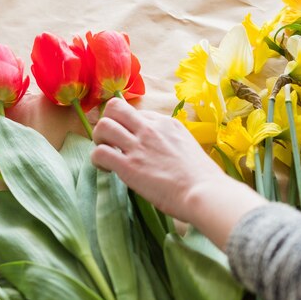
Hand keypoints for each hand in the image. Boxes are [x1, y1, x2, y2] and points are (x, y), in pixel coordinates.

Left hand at [90, 99, 265, 248]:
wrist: (203, 192)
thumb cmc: (202, 178)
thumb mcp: (188, 146)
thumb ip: (171, 142)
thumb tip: (162, 150)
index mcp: (167, 123)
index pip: (138, 113)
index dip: (130, 126)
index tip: (132, 140)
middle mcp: (150, 128)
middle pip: (115, 108)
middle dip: (107, 121)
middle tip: (110, 139)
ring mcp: (138, 145)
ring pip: (103, 126)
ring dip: (99, 139)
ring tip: (106, 153)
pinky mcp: (128, 165)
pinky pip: (99, 152)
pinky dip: (97, 160)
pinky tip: (107, 169)